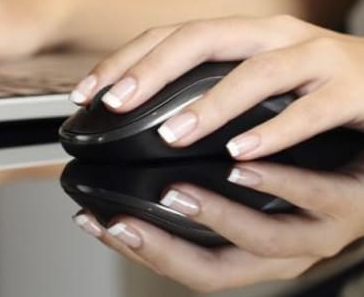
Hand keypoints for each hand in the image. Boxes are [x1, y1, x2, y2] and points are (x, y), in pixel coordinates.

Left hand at [69, 15, 363, 159]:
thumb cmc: (317, 86)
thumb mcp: (256, 78)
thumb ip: (208, 85)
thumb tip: (139, 107)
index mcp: (243, 35)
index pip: (171, 35)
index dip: (125, 59)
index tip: (84, 93)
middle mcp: (274, 35)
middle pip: (202, 37)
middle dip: (152, 69)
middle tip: (113, 103)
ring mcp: (316, 57)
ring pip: (257, 72)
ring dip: (210, 105)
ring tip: (172, 134)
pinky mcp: (355, 89)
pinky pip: (313, 108)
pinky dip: (278, 130)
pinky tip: (244, 150)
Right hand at [73, 156, 363, 291]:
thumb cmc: (321, 169)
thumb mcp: (255, 183)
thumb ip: (203, 178)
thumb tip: (140, 162)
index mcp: (254, 249)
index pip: (185, 266)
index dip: (138, 252)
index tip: (96, 223)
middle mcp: (282, 250)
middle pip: (216, 270)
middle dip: (162, 249)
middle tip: (122, 223)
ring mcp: (319, 228)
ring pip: (266, 240)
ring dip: (214, 217)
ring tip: (176, 194)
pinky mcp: (353, 198)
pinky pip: (316, 198)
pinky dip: (278, 184)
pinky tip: (246, 162)